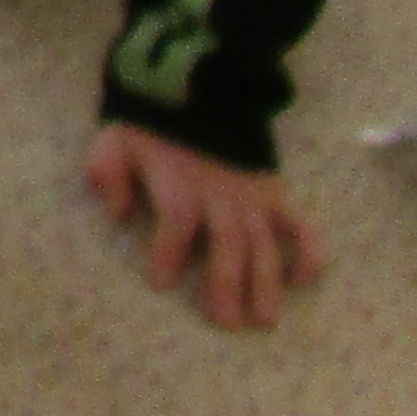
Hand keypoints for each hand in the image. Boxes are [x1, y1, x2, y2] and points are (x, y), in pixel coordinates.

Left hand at [85, 123, 326, 331]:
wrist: (196, 93)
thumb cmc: (152, 128)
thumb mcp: (116, 141)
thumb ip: (107, 171)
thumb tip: (115, 212)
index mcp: (181, 182)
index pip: (176, 220)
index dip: (168, 251)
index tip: (161, 283)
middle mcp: (221, 195)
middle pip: (227, 240)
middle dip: (227, 281)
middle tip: (227, 322)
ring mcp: (253, 197)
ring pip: (264, 242)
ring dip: (266, 281)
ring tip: (265, 318)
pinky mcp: (276, 195)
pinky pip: (300, 224)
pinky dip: (308, 250)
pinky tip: (303, 280)